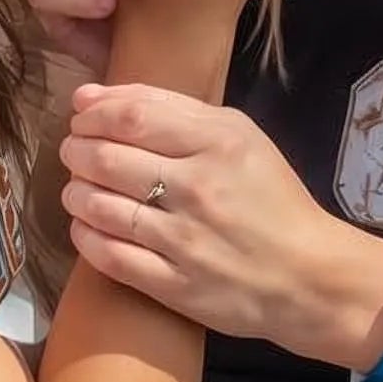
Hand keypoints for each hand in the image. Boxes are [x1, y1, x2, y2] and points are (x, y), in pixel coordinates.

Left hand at [60, 86, 382, 365]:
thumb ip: (171, 109)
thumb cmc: (271, 198)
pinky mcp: (173, 285)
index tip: (82, 115)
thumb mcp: (240, 136)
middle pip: (107, 158)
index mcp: (219, 142)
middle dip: (76, 149)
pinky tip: (87, 225)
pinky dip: (85, 235)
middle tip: (74, 150)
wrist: (308, 275)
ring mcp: (184, 240)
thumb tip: (92, 96)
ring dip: (76, 192)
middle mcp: (199, 188)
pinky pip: (107, 256)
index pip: (132, 116)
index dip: (93, 113)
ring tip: (79, 188)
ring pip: (99, 206)